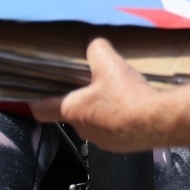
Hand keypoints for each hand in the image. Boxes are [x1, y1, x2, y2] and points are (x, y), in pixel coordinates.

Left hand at [31, 39, 162, 152]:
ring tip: (121, 99)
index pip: (40, 110)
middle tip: (97, 88)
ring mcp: (101, 141)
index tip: (31, 100)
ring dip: (103, 113)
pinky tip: (134, 111)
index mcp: (71, 109)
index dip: (34, 103)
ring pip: (95, 124)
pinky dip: (121, 123)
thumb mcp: (110, 63)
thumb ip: (97, 51)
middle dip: (82, 102)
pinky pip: (114, 132)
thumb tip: (94, 43)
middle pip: (72, 115)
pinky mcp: (120, 147)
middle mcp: (81, 129)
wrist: (158, 121)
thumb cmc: (127, 96)